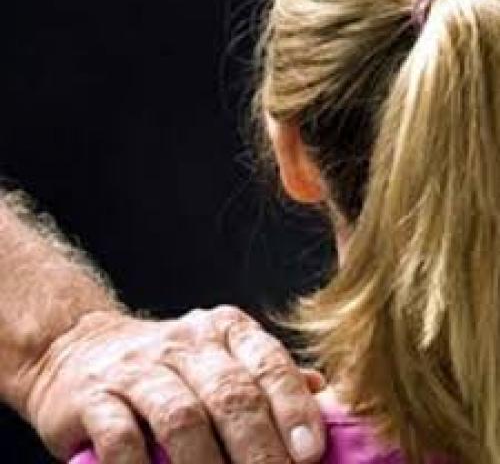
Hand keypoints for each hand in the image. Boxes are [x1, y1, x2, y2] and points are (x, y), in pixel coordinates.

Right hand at [26, 306, 324, 463]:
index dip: (293, 408)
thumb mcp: (222, 355)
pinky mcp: (95, 396)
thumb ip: (266, 375)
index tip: (311, 454)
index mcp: (224, 330)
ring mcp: (137, 367)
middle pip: (231, 394)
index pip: (267, 362)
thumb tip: (321, 394)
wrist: (87, 348)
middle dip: (259, 449)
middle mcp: (184, 342)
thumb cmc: (171, 364)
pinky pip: (122, 437)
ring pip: (182, 417)